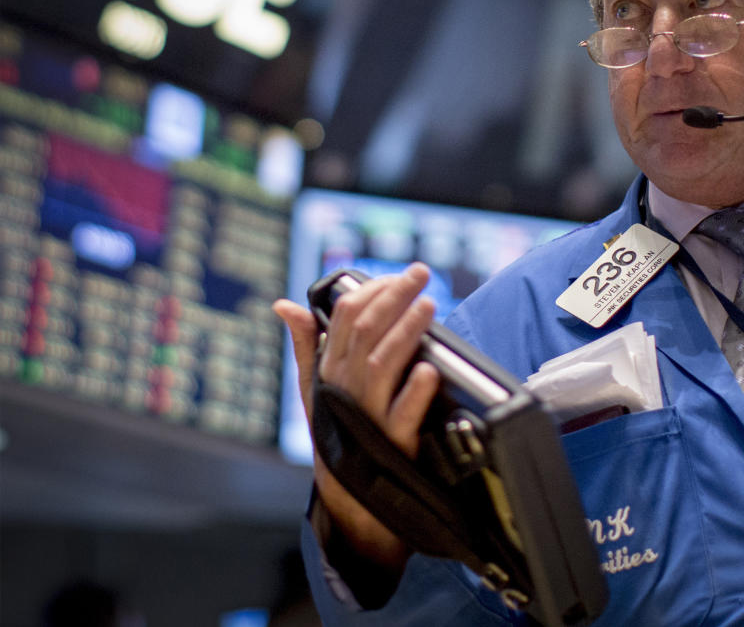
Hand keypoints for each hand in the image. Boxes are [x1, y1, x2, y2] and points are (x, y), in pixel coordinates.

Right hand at [273, 263, 441, 569]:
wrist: (351, 499)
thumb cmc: (338, 433)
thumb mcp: (316, 389)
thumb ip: (306, 344)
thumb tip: (284, 304)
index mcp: (330, 370)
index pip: (346, 317)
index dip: (373, 290)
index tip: (399, 275)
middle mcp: (345, 388)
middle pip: (367, 332)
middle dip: (394, 298)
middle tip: (421, 273)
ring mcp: (367, 415)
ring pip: (383, 364)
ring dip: (406, 333)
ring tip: (428, 307)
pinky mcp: (391, 444)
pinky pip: (402, 416)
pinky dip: (415, 393)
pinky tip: (430, 371)